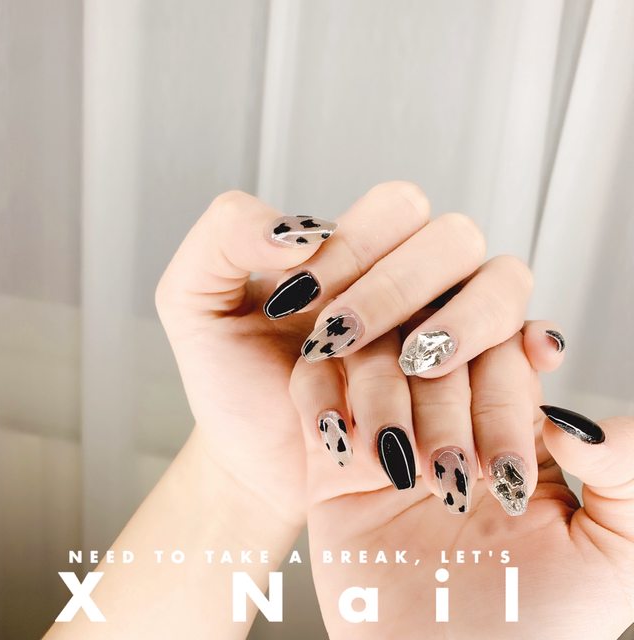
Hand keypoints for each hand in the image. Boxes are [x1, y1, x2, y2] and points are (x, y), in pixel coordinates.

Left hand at [156, 181, 520, 522]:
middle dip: (401, 288)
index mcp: (356, 250)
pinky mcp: (471, 380)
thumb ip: (224, 237)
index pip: (397, 208)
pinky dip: (531, 345)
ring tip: (414, 369)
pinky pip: (525, 346)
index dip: (358, 248)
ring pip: (499, 287)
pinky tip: (528, 357)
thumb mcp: (194, 301)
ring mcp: (447, 326)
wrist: (256, 458)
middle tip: (341, 342)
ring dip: (463, 326)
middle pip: (455, 240)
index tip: (299, 305)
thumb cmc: (231, 381)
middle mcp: (411, 280)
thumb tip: (302, 228)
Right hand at [291, 331, 633, 638]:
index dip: (512, 351)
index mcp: (511, 427)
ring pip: (370, 352)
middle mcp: (445, 416)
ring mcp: (383, 428)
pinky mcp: (328, 455)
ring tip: (403, 472)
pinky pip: (309, 387)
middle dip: (449, 403)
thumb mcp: (612, 558)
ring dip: (385, 400)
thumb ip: (627, 474)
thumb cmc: (529, 628)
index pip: (505, 345)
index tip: (534, 358)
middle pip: (433, 341)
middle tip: (458, 473)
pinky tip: (346, 449)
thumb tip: (579, 419)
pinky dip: (320, 400)